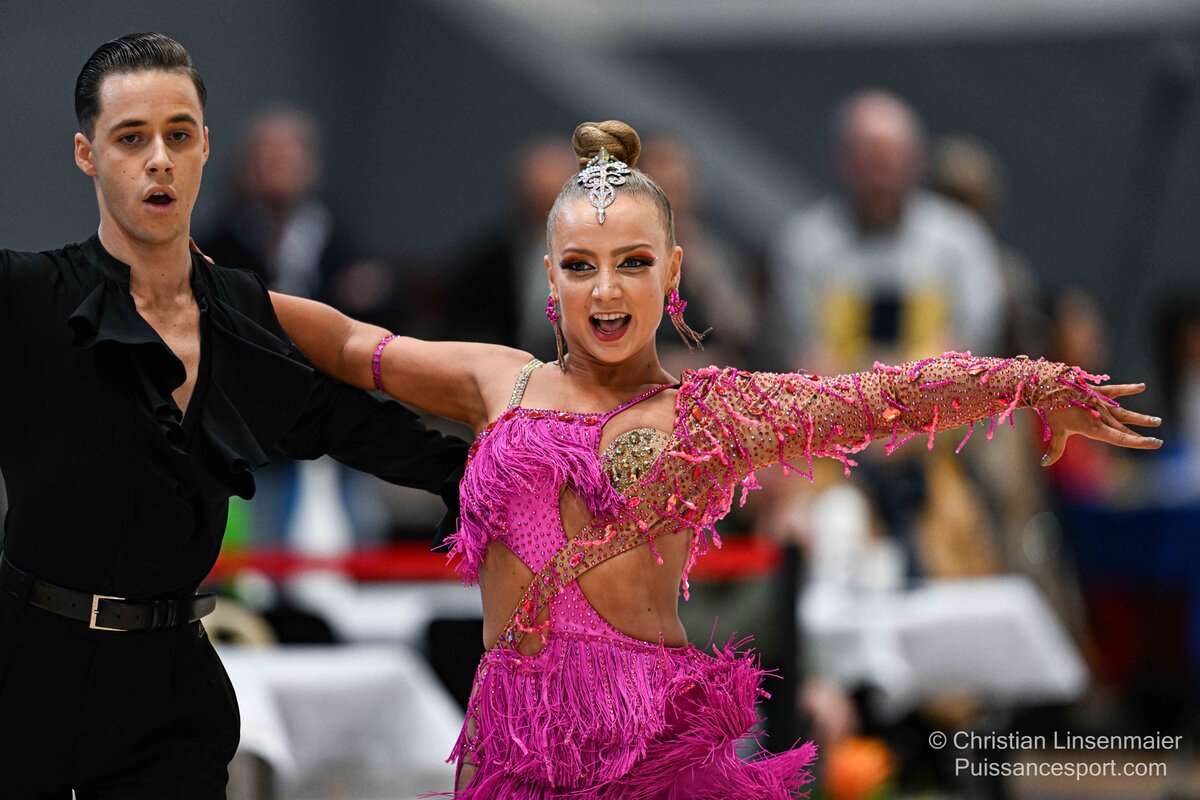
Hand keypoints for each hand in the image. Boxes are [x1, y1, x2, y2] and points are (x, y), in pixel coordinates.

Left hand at [1042, 383, 1161, 465]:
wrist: (1048, 388)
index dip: (1138, 442)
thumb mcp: (1056, 432)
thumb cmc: (1053, 411)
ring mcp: (1101, 403)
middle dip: (1140, 435)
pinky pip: (1116, 390)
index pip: (1120, 438)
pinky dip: (1128, 388)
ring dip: (1140, 418)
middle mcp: (1101, 416)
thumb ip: (1055, 450)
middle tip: (1157, 441)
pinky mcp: (1098, 391)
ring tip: (1157, 421)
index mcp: (1094, 428)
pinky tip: (1142, 386)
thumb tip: (1043, 464)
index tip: (1154, 443)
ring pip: (1125, 412)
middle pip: (1124, 428)